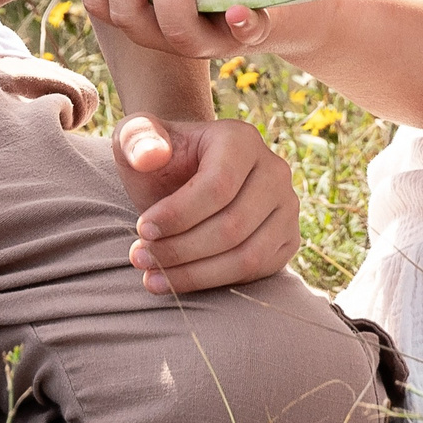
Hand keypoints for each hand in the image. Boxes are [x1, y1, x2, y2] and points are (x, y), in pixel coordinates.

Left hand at [111, 113, 302, 293]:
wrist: (183, 176)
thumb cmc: (159, 159)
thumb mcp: (136, 138)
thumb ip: (136, 139)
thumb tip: (151, 156)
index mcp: (241, 139)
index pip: (218, 186)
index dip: (178, 215)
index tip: (142, 230)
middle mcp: (274, 171)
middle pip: (233, 226)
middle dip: (181, 250)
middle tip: (140, 257)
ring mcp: (286, 207)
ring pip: (247, 256)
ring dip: (195, 274)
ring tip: (152, 274)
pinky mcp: (287, 239)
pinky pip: (256, 273)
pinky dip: (214, 283)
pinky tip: (176, 281)